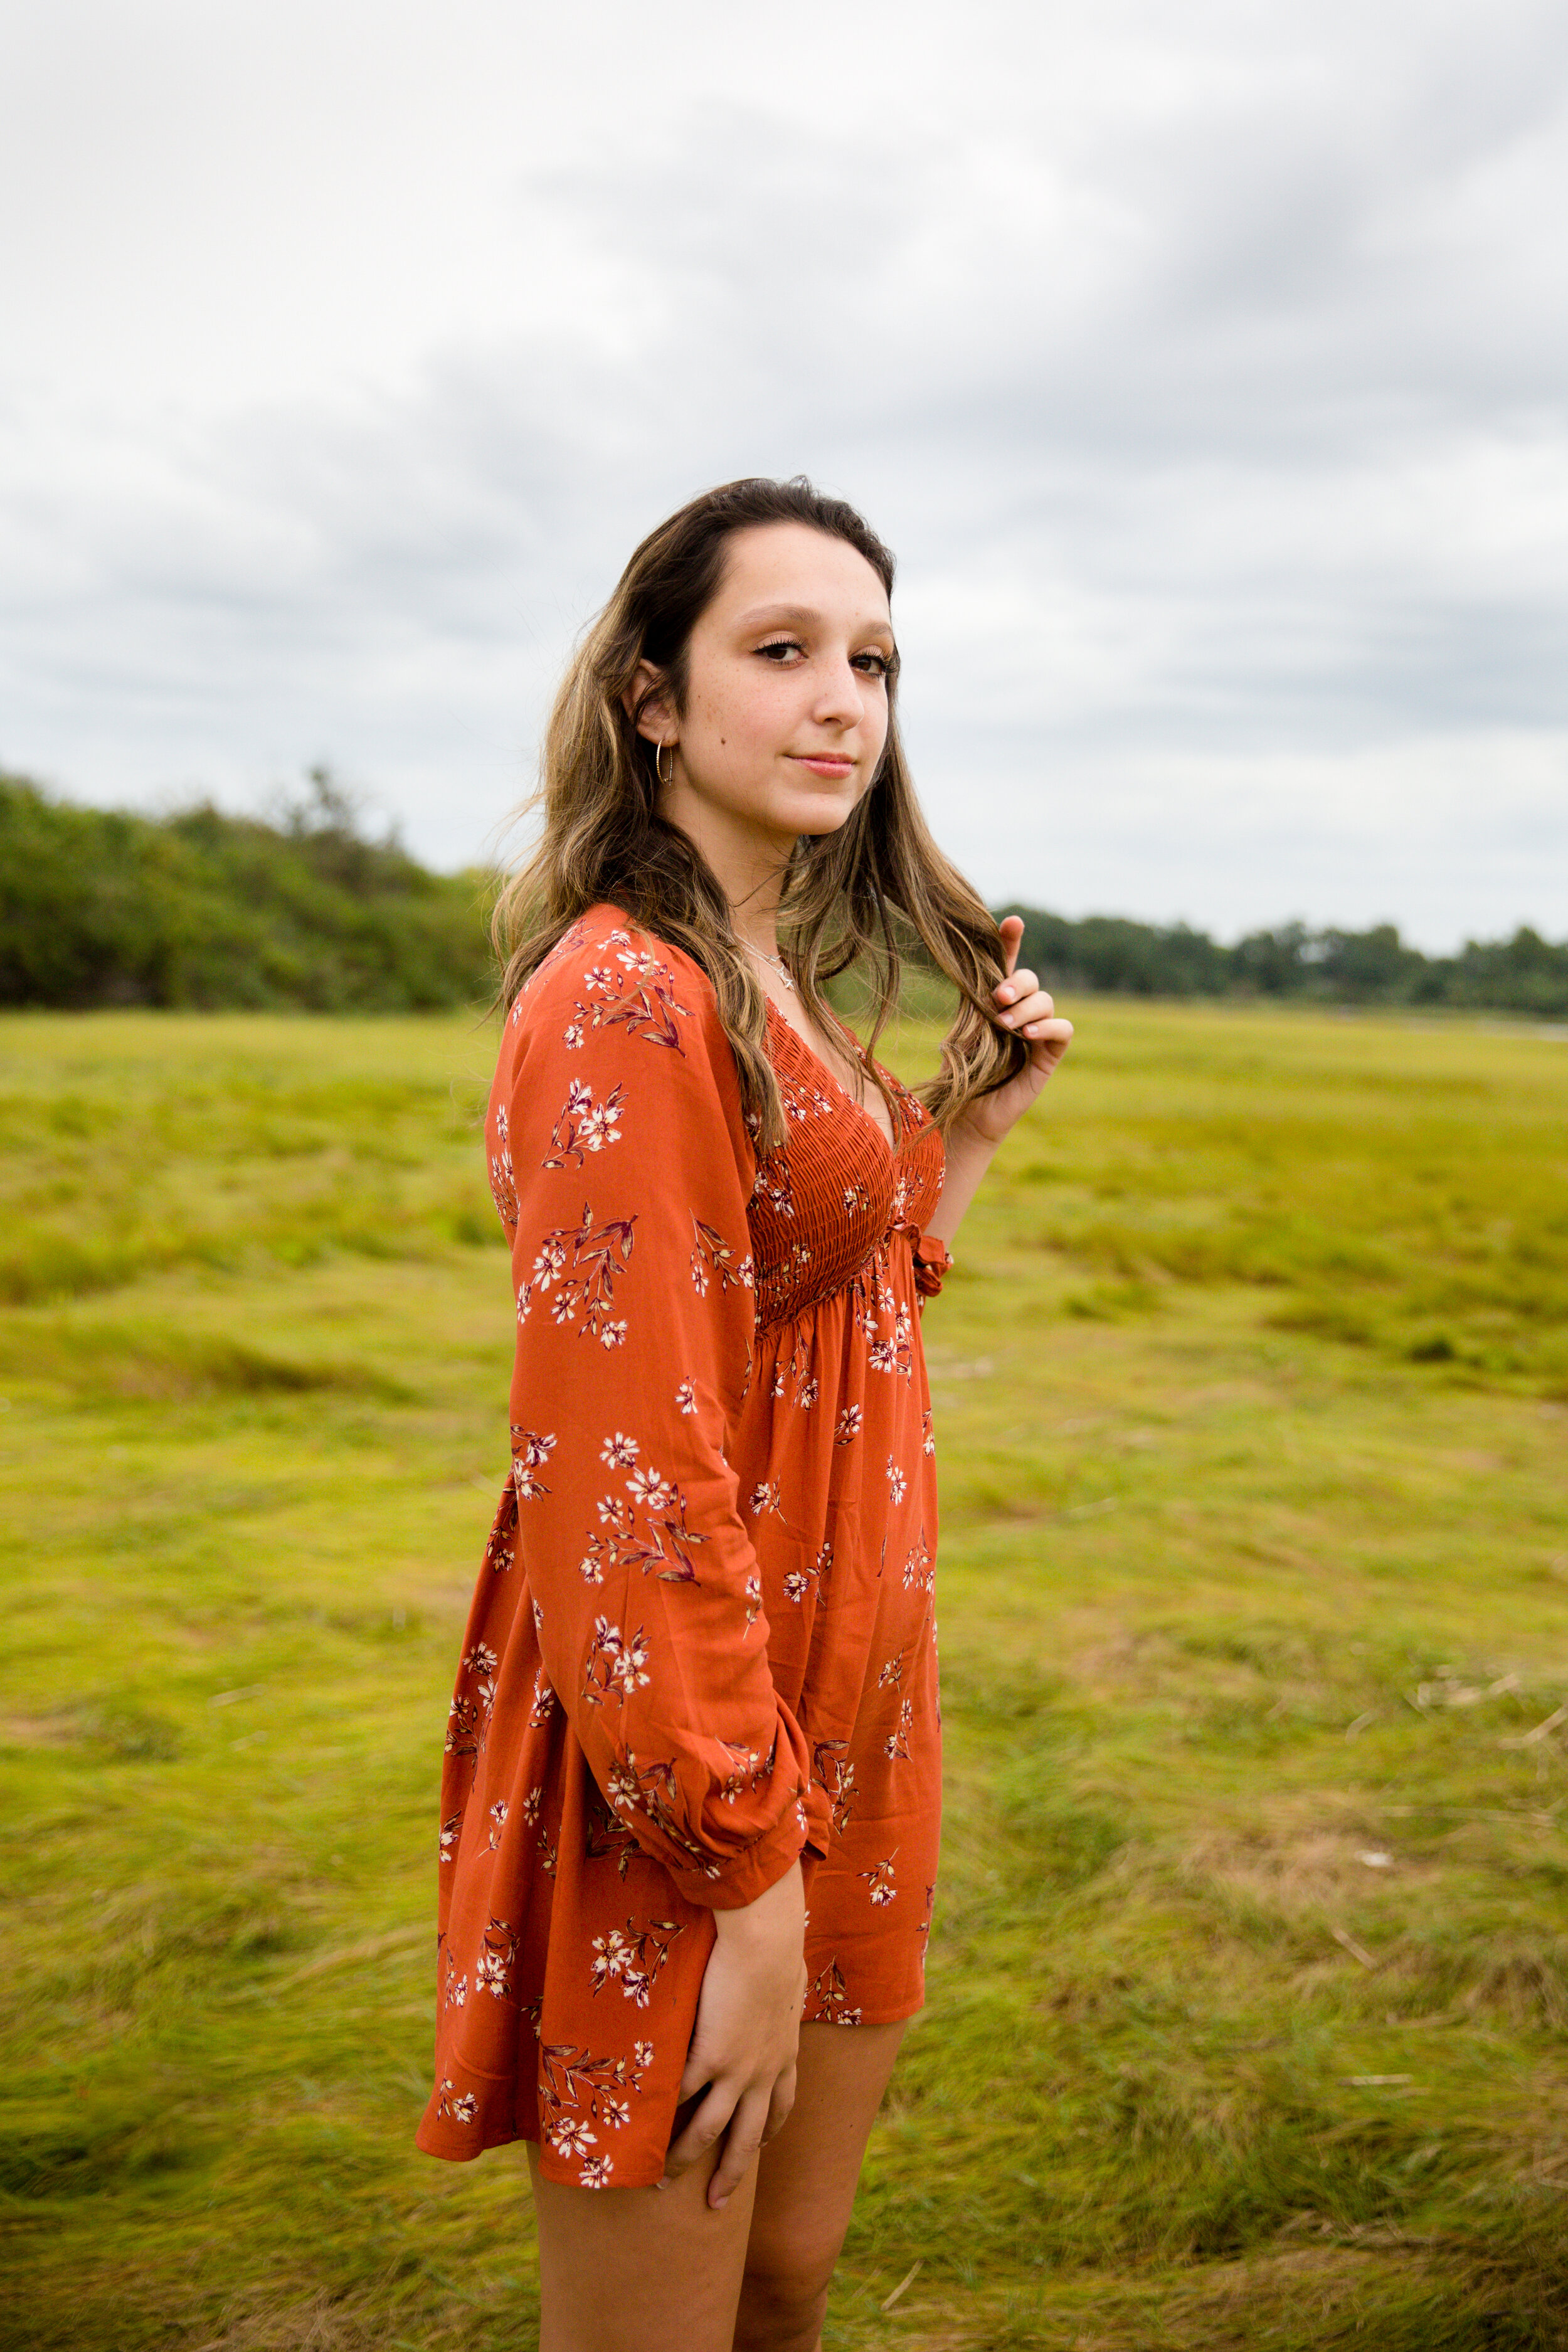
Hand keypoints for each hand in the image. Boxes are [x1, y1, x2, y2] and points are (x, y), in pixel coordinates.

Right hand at [663, 1861, 805, 2209]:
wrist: (766, 1940)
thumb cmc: (777, 1948)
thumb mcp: (788, 1980)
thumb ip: (781, 1992)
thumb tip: (782, 1978)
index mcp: (784, 2057)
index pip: (780, 2108)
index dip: (766, 2132)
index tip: (757, 2149)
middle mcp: (764, 2073)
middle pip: (747, 2139)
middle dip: (730, 2174)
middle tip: (716, 2203)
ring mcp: (738, 2070)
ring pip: (710, 2130)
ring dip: (686, 2157)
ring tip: (664, 2178)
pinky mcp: (710, 2056)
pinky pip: (681, 2094)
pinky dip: (663, 2113)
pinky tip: (643, 2127)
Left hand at [961, 914, 1073, 1148]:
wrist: (964, 1115)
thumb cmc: (958, 1074)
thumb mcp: (959, 1029)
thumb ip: (970, 1000)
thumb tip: (967, 966)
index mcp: (995, 1001)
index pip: (1007, 964)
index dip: (1011, 941)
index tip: (1011, 922)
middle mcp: (1019, 1013)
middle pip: (1031, 979)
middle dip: (1017, 982)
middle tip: (997, 997)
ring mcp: (1037, 1033)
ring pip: (1047, 1001)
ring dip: (1027, 1007)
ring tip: (1005, 1025)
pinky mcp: (1048, 1057)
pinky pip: (1063, 1030)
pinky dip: (1048, 1027)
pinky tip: (1028, 1034)